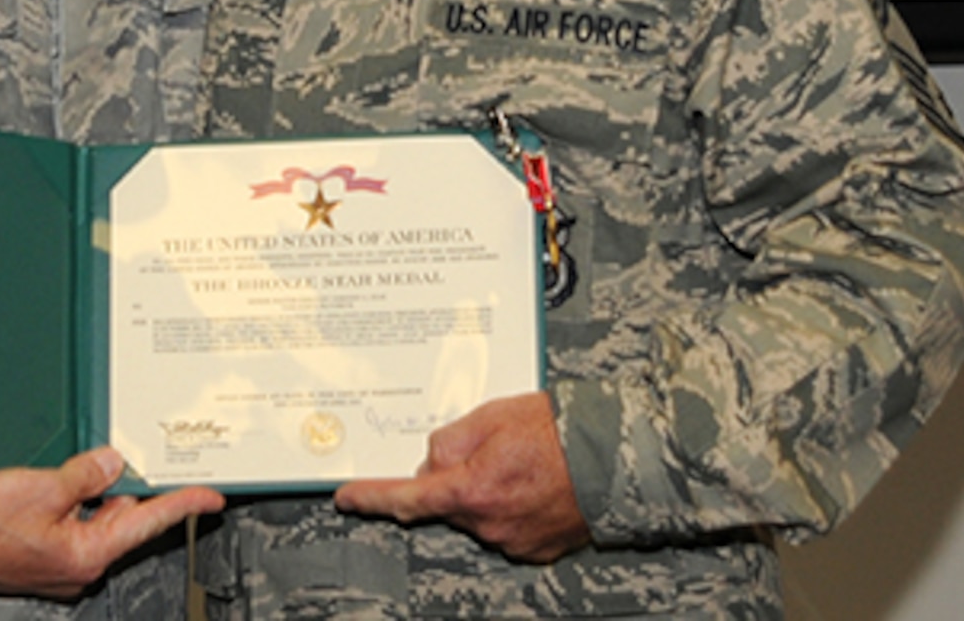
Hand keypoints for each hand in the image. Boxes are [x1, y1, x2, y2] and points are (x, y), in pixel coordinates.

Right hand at [0, 446, 223, 597]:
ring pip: (95, 519)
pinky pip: (71, 524)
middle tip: (138, 455)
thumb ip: (85, 475)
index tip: (213, 497)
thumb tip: (115, 463)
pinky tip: (62, 480)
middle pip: (123, 519)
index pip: (148, 522)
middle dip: (129, 487)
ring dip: (96, 492)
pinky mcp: (40, 555)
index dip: (183, 505)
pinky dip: (75, 501)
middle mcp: (77, 565)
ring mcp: (58, 563)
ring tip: (88, 463)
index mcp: (86, 554)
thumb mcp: (40, 487)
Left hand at [332, 392, 589, 563]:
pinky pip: (505, 525)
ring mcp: (513, 540)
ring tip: (522, 458)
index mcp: (471, 488)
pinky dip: (510, 503)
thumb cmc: (560, 430)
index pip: (405, 499)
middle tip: (487, 447)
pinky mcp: (536, 548)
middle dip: (453, 478)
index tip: (347, 498)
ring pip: (477, 513)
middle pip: (446, 503)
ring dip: (485, 489)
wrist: (616, 455)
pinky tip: (532, 480)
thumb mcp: (492, 414)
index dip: (371, 498)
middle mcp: (488, 523)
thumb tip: (430, 463)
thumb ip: (450, 439)